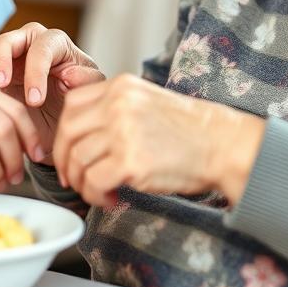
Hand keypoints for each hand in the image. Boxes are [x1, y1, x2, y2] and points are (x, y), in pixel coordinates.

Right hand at [0, 22, 104, 164]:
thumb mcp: (86, 95)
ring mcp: (3, 59)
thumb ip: (86, 82)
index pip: (41, 48)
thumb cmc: (74, 104)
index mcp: (54, 43)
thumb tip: (72, 74)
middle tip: (0, 85)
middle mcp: (26, 44)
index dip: (36, 72)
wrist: (57, 127)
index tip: (35, 101)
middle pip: (6, 41)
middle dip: (1, 61)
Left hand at [53, 74, 265, 207]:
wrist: (222, 144)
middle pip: (68, 132)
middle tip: (73, 179)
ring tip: (102, 192)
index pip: (72, 106)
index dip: (65, 134)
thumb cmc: (188, 130)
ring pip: (78, 160)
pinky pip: (93, 181)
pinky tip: (111, 199)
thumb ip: (114, 108)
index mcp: (120, 87)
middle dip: (65, 161)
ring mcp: (122, 131)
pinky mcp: (130, 161)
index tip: (69, 153)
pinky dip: (95, 195)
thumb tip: (82, 134)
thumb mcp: (146, 102)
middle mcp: (117, 104)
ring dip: (84, 184)